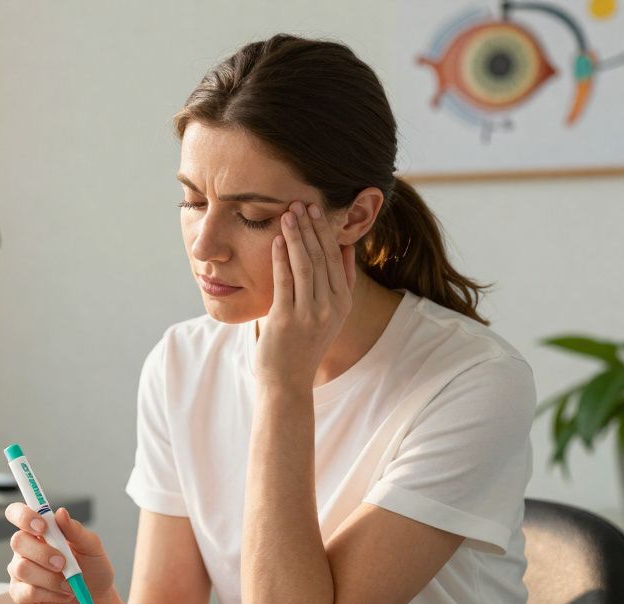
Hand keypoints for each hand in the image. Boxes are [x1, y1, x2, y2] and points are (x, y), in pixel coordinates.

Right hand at [4, 503, 113, 603]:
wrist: (98, 601)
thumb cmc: (94, 570)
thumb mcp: (92, 547)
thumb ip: (75, 530)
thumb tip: (61, 513)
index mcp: (40, 531)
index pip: (17, 513)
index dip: (24, 516)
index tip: (43, 526)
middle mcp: (26, 549)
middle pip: (17, 541)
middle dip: (43, 553)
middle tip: (64, 563)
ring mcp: (21, 572)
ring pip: (22, 568)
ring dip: (50, 578)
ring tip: (70, 584)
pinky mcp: (21, 595)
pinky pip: (27, 592)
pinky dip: (51, 594)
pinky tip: (63, 594)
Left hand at [254, 201, 357, 386]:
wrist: (288, 381)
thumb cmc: (303, 344)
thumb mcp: (330, 314)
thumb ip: (340, 283)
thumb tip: (346, 248)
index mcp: (343, 303)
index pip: (337, 258)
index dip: (325, 232)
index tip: (316, 210)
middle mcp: (331, 307)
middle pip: (322, 257)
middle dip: (311, 227)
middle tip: (300, 203)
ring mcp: (310, 314)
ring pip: (305, 265)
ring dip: (296, 236)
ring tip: (287, 214)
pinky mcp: (287, 319)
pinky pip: (285, 281)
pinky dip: (281, 258)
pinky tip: (277, 240)